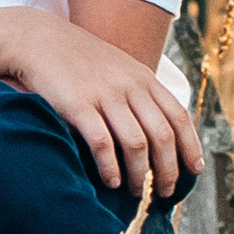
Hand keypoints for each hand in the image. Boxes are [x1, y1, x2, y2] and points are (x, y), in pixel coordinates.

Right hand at [0, 12, 199, 196]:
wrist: (40, 40)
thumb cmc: (78, 61)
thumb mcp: (118, 69)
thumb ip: (139, 93)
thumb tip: (156, 128)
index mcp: (144, 79)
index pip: (179, 117)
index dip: (190, 147)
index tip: (194, 171)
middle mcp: (130, 87)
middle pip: (162, 135)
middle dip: (168, 170)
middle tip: (166, 193)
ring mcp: (105, 96)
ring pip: (136, 143)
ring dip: (141, 174)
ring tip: (138, 193)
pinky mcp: (78, 106)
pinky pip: (102, 144)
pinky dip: (110, 167)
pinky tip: (111, 182)